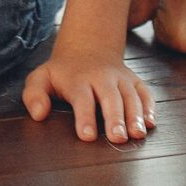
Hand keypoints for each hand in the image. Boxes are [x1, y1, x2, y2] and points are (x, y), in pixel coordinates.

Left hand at [23, 42, 155, 144]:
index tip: (87, 136)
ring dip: (136, 115)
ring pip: (130, 96)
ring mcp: (120, 78)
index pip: (82, 98)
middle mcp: (102, 77)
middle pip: (110, 98)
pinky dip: (150, 107)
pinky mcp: (134, 81)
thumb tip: (38, 115)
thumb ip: (34, 95)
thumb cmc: (61, 73)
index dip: (85, 117)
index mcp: (78, 79)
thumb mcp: (41, 79)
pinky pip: (145, 92)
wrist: (87, 48)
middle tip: (118, 138)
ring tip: (138, 134)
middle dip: (115, 118)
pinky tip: (151, 123)